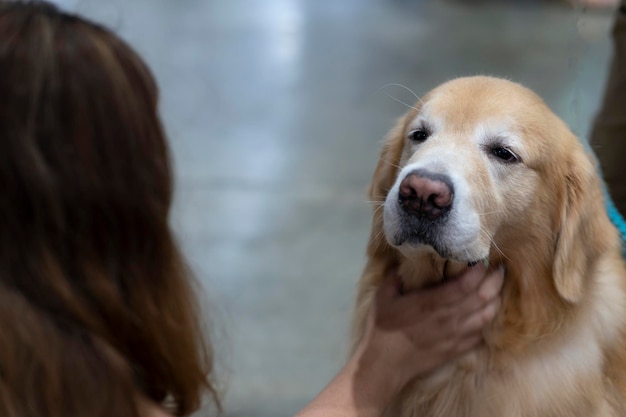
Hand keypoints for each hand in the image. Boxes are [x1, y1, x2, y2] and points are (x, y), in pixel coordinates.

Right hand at [350, 263, 503, 412]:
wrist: (383, 364)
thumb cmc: (381, 328)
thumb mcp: (383, 296)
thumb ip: (395, 277)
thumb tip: (404, 263)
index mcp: (432, 302)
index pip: (466, 284)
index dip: (479, 271)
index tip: (483, 259)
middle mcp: (450, 318)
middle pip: (483, 298)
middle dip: (495, 281)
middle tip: (499, 270)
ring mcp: (456, 336)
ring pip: (487, 317)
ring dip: (496, 301)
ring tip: (497, 290)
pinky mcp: (457, 351)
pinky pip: (481, 336)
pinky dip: (488, 324)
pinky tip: (487, 317)